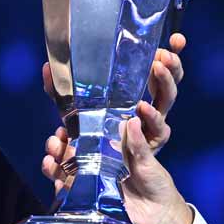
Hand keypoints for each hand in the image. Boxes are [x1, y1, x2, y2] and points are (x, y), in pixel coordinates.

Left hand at [39, 33, 184, 185]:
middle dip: (169, 66)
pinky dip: (151, 120)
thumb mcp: (78, 115)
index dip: (170, 54)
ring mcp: (153, 129)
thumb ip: (62, 94)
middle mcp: (150, 111)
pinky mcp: (150, 148)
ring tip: (158, 67)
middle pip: (168, 82)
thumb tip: (46, 67)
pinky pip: (156, 133)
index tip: (176, 38)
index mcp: (140, 97)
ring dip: (165, 83)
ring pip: (167, 102)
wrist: (106, 186)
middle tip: (164, 53)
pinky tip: (141, 111)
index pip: (160, 71)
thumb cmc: (94, 145)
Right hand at [42, 116, 191, 223]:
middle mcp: (96, 164)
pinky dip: (59, 185)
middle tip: (56, 141)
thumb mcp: (148, 160)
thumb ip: (138, 143)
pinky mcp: (89, 201)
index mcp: (109, 150)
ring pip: (64, 170)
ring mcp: (91, 182)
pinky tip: (57, 179)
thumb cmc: (156, 182)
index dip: (72, 130)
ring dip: (53, 163)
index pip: (85, 136)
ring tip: (51, 158)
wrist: (160, 213)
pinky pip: (68, 192)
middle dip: (58, 145)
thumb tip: (132, 121)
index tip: (64, 126)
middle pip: (69, 152)